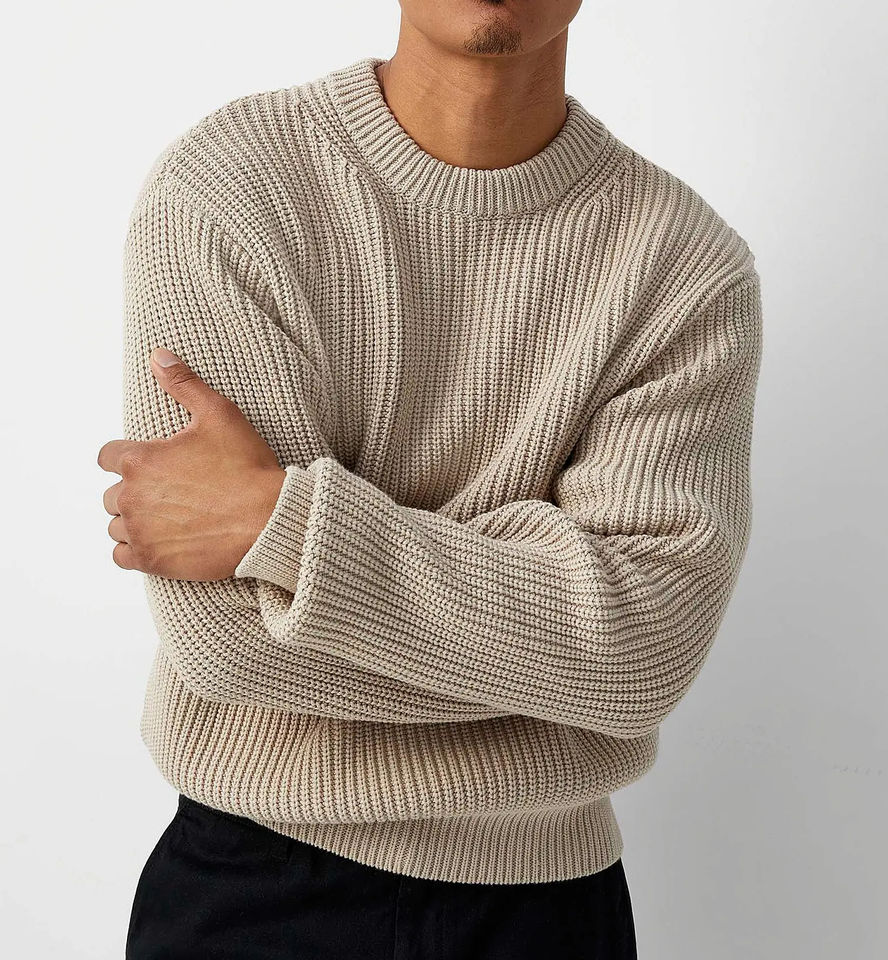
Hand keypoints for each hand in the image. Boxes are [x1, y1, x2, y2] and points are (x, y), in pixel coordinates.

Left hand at [97, 347, 286, 579]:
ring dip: (133, 522)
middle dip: (133, 492)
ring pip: (116, 526)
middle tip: (166, 494)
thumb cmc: (247, 467)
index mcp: (139, 459)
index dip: (125, 459)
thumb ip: (183, 384)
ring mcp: (140, 530)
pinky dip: (133, 551)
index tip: (148, 465)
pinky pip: (121, 556)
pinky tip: (156, 543)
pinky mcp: (152, 560)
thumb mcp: (219, 414)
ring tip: (164, 519)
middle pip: (111, 494)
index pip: (106, 457)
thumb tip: (158, 356)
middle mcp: (131, 496)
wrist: (268, 519)